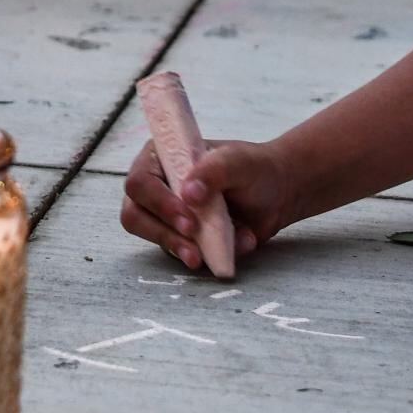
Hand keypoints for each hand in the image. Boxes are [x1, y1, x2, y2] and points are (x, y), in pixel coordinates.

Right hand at [119, 134, 295, 271]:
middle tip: (192, 241)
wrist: (278, 193)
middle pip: (135, 214)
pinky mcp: (182, 237)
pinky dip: (205, 255)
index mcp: (163, 157)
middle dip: (162, 231)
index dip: (158, 203)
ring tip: (204, 256)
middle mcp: (158, 185)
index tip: (188, 219)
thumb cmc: (254, 168)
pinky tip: (233, 245)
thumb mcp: (238, 161)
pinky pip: (181, 253)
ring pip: (154, 237)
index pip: (140, 182)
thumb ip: (214, 171)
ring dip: (178, 248)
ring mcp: (168, 214)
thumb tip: (189, 193)